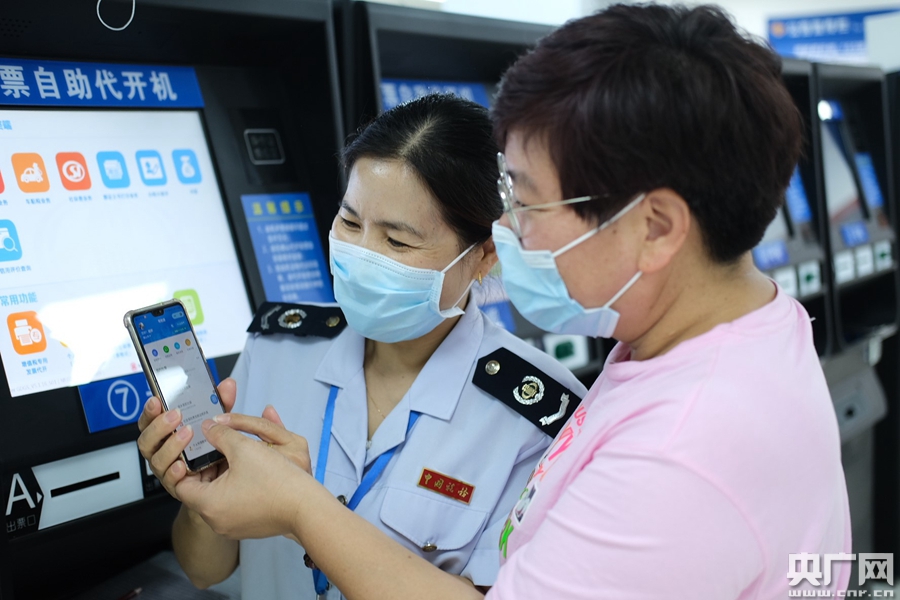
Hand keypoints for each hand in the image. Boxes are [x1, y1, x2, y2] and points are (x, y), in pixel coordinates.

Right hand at [136, 378, 238, 497]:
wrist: (223, 475)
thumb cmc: (213, 444)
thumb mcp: (217, 421)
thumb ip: (221, 403)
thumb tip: (228, 385)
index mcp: (166, 432)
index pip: (149, 421)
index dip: (149, 411)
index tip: (157, 400)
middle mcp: (162, 450)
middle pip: (147, 440)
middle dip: (159, 426)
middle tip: (175, 415)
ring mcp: (168, 468)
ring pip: (157, 460)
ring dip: (171, 446)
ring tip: (186, 434)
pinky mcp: (177, 485)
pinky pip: (170, 480)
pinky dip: (174, 472)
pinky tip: (182, 465)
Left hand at [175, 418, 309, 539]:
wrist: (306, 507)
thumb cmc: (276, 480)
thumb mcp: (244, 447)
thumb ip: (220, 434)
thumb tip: (208, 428)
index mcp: (209, 504)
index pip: (181, 483)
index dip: (187, 463)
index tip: (195, 448)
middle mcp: (216, 521)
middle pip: (200, 491)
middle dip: (207, 468)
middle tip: (216, 449)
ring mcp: (233, 527)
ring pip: (218, 498)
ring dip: (223, 479)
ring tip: (235, 459)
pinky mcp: (248, 527)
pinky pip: (233, 507)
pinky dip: (236, 490)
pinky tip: (250, 474)